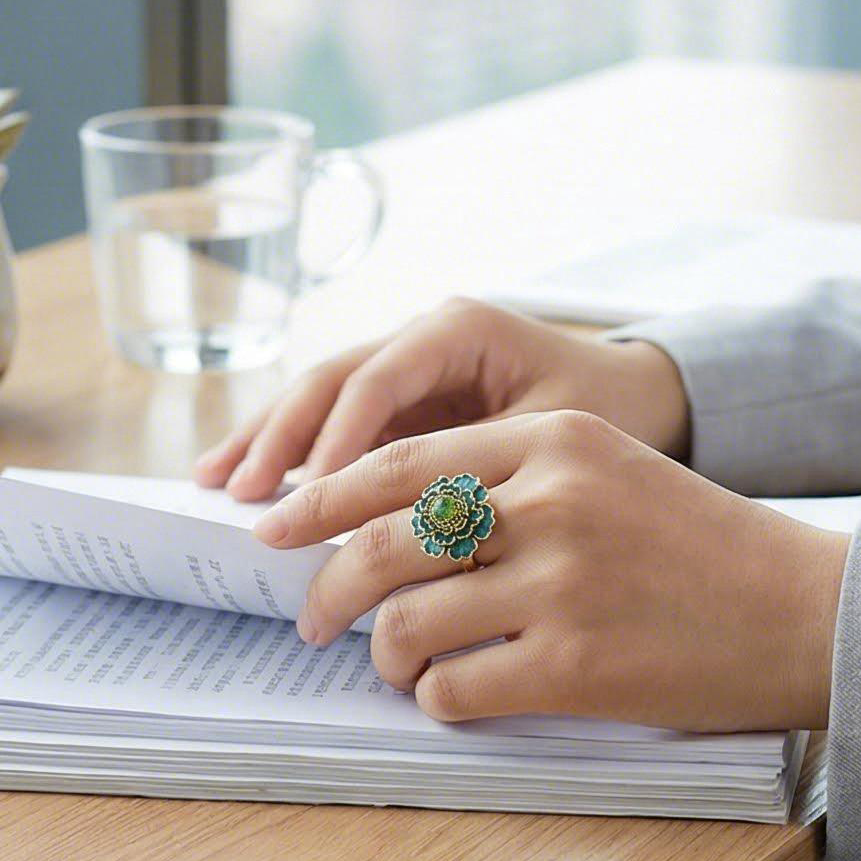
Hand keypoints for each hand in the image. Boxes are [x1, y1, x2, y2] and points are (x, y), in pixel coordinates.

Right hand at [194, 296, 691, 498]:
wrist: (644, 397)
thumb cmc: (612, 416)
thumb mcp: (558, 437)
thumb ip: (486, 469)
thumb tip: (419, 531)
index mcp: (460, 330)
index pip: (381, 380)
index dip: (338, 438)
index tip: (309, 493)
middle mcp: (422, 336)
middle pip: (333, 379)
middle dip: (281, 435)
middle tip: (241, 493)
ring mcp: (406, 365)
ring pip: (320, 396)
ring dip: (268, 439)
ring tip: (215, 482)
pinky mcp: (401, 400)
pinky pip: (336, 422)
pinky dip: (291, 451)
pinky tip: (248, 481)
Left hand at [250, 408, 851, 733]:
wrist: (804, 611)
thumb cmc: (701, 546)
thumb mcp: (610, 471)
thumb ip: (514, 480)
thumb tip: (394, 523)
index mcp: (557, 439)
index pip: (404, 459)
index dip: (323, 496)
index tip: (277, 524)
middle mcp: (553, 499)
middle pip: (387, 538)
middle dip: (327, 585)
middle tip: (310, 616)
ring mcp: (563, 582)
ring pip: (409, 619)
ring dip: (386, 652)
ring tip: (400, 663)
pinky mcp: (576, 663)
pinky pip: (456, 687)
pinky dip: (438, 699)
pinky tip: (457, 695)